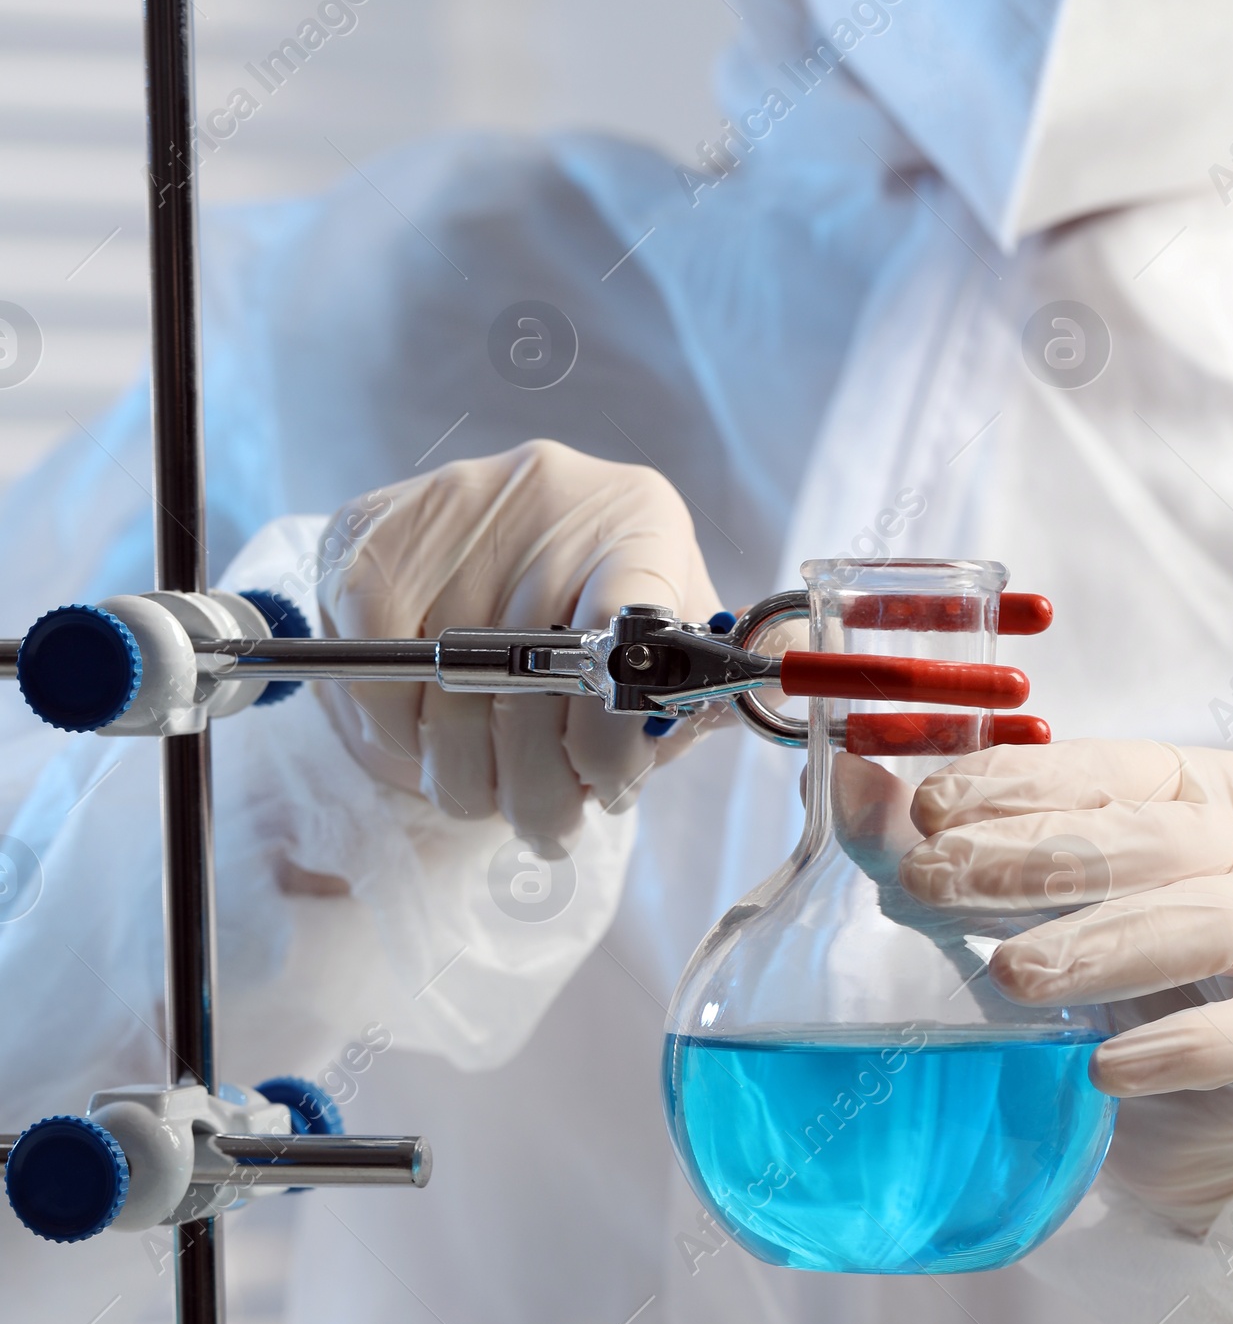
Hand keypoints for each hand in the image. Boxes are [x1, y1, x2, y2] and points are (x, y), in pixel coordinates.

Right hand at [317, 441, 718, 845]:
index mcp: (641, 521)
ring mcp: (453, 507)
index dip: (607, 733)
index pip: (628, 631)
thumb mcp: (669, 649)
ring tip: (488, 796)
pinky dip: (398, 735)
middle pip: (532, 677)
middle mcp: (549, 495)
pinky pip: (378, 672)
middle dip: (536, 785)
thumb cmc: (598, 623)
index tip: (603, 789)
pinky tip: (427, 745)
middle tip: (546, 827)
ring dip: (466, 775)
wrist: (480, 553)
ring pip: (450, 688)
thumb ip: (705, 692)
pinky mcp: (370, 534)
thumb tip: (771, 692)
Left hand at [898, 737, 1232, 1226]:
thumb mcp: (1036, 920)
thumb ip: (954, 858)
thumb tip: (844, 786)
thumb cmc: (1132, 995)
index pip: (1105, 770)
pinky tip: (1107, 1068)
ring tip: (1009, 977)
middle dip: (1036, 858)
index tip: (926, 812)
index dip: (1016, 784)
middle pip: (1153, 838)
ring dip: (1103, 943)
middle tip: (934, 884)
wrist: (1228, 1117)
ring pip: (1213, 920)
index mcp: (1197, 791)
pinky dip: (1183, 1047)